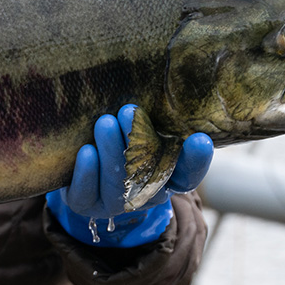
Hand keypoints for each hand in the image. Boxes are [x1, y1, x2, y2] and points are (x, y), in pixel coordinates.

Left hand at [46, 105, 212, 247]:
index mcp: (165, 176)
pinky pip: (87, 194)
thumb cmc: (119, 141)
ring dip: (111, 151)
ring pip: (116, 183)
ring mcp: (114, 202)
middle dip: (139, 142)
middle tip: (128, 111)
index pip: (187, 174)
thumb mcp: (140, 132)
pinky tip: (86, 151)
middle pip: (147, 174)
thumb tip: (156, 80)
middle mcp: (143, 193)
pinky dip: (87, 172)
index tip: (200, 140)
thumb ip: (150, 120)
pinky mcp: (86, 204)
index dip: (196, 160)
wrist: (83, 170)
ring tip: (104, 122)